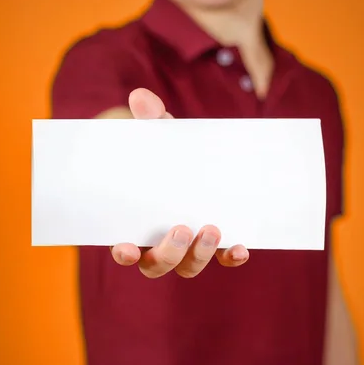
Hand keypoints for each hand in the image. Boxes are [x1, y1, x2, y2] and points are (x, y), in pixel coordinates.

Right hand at [109, 88, 249, 278]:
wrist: (191, 156)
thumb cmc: (165, 150)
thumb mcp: (158, 135)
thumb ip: (150, 119)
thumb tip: (140, 98)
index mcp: (134, 223)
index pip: (123, 248)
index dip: (123, 254)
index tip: (127, 248)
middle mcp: (158, 243)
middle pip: (156, 265)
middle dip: (168, 254)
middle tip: (181, 229)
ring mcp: (188, 246)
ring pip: (187, 267)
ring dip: (199, 256)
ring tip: (212, 228)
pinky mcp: (214, 242)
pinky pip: (221, 258)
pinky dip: (230, 257)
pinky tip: (241, 248)